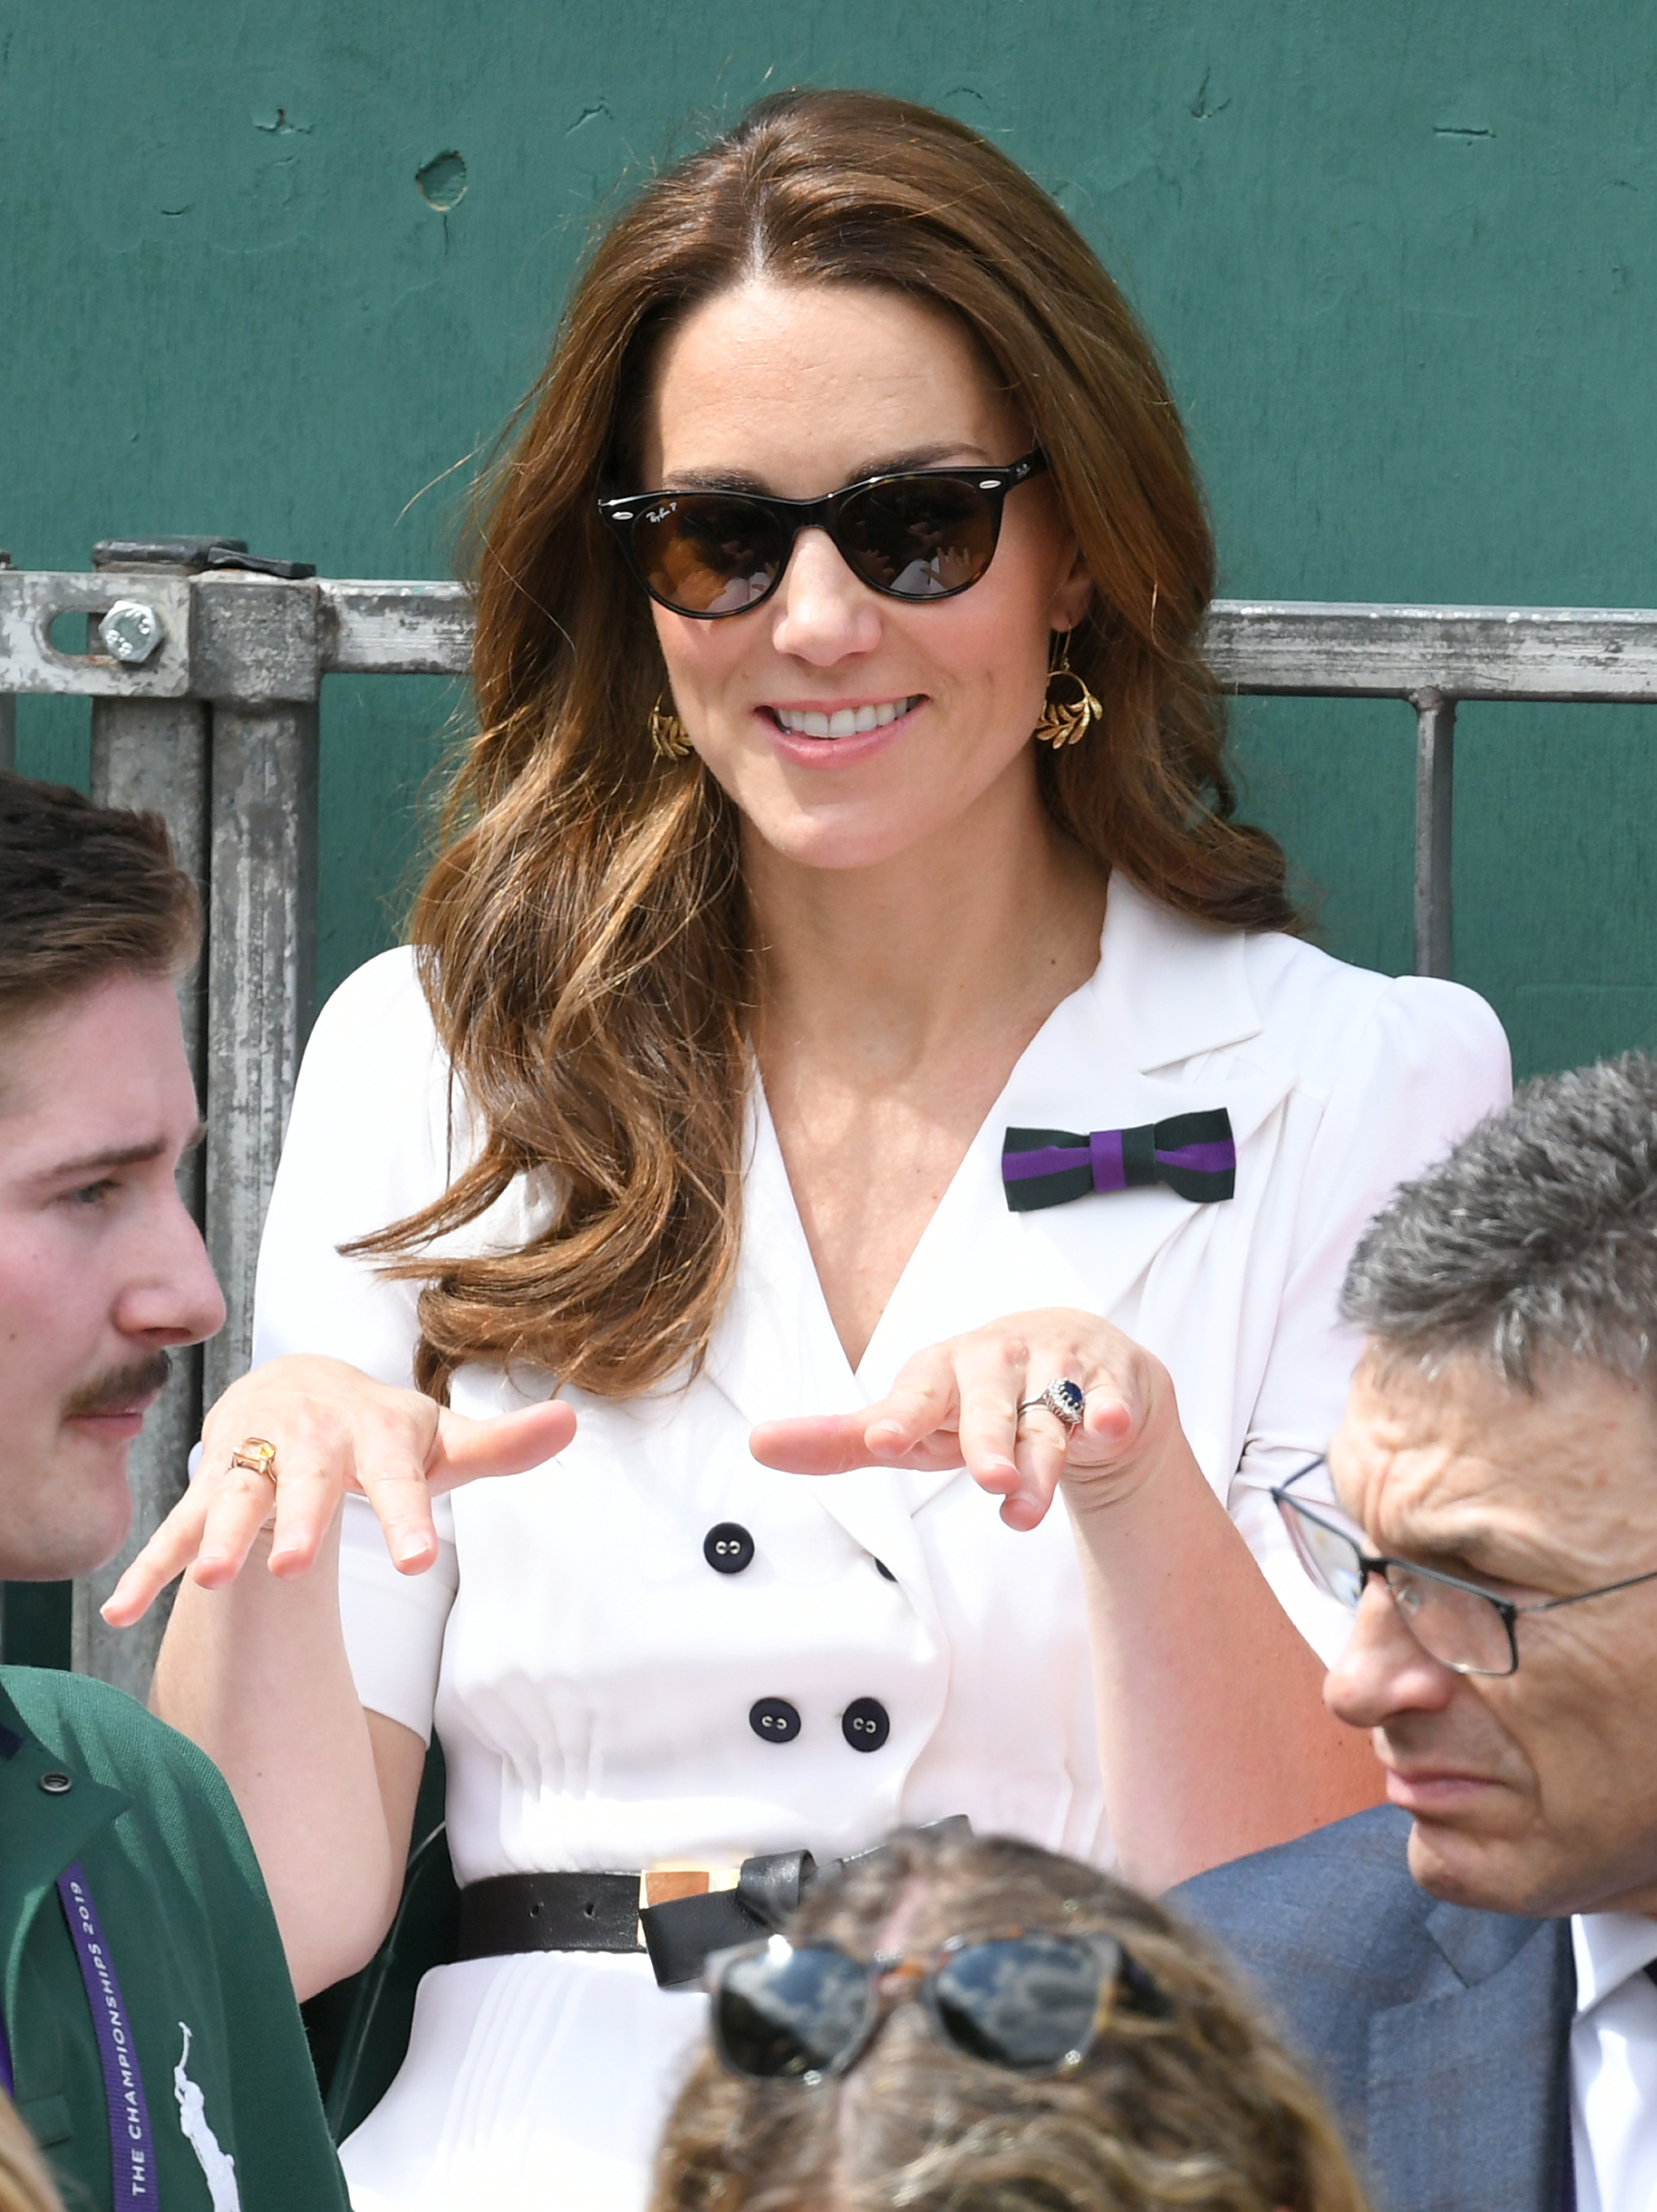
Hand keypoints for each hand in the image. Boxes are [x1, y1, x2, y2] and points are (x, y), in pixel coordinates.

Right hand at [104, 1354, 575, 1624]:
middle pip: (308, 1484)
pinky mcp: (212, 1484)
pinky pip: (175, 1526)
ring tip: (206, 1578)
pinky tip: (122, 1610)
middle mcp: (312, 1444)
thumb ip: (502, 1444)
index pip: (401, 1479)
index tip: (421, 1561)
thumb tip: (571, 1420)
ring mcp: (255, 1462)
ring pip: (235, 1496)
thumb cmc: (383, 1428)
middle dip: (297, 1521)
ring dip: (218, 1534)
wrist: (301, 1382)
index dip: (409, 1516)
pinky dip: (149, 1565)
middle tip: (293, 1567)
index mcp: (376, 1435)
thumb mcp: (441, 1437)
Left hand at [748, 1308, 1178, 1530]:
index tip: (884, 1440)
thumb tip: (757, 1445)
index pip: (918, 1391)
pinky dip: (1110, 1413)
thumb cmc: (976, 1402)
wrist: (1079, 1369)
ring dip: (1041, 1460)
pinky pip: (1111, 1401)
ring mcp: (1058, 1366)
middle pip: (990, 1404)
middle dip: (987, 1441)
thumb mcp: (915, 1423)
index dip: (903, 1415)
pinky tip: (1109, 1427)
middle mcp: (998, 1361)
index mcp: (943, 1369)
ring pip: (1049, 1418)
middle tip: (987, 1479)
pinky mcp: (1111, 1381)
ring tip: (1024, 1505)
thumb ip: (844, 1441)